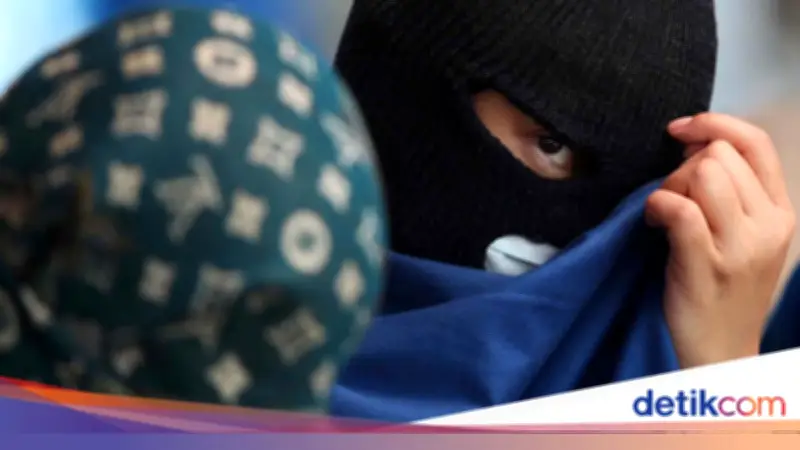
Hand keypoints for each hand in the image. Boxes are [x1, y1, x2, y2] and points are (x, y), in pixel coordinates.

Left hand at [645, 113, 795, 368]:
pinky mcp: (706, 266)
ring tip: (663, 212)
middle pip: (719, 156)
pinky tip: (652, 222)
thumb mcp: (746, 238)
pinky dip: (657, 205)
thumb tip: (695, 145)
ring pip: (702, 175)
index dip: (714, 123)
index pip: (755, 142)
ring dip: (669, 185)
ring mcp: (740, 248)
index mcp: (780, 213)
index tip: (679, 129)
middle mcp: (768, 226)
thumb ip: (734, 193)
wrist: (719, 352)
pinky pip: (679, 209)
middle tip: (670, 196)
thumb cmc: (723, 290)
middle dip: (683, 165)